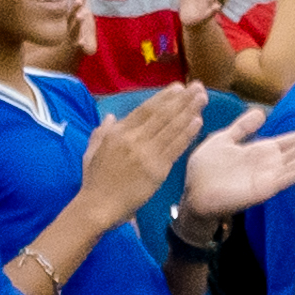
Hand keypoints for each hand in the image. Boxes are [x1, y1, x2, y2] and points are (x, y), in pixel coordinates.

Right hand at [78, 85, 204, 222]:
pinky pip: (175, 148)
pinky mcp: (158, 170)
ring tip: (203, 99)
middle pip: (163, 115)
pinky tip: (198, 122)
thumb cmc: (94, 181)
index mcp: (118, 133)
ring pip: (172, 128)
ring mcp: (147, 154)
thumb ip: (102, 131)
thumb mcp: (92, 151)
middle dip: (182, 100)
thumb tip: (110, 116)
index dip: (164, 97)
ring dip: (189, 111)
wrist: (97, 207)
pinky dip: (187, 134)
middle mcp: (134, 139)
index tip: (178, 86)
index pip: (145, 109)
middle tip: (198, 87)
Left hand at [181, 104, 294, 215]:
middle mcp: (269, 163)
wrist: (192, 194)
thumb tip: (259, 112)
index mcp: (261, 150)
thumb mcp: (223, 140)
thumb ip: (242, 128)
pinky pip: (286, 178)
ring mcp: (268, 176)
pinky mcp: (263, 189)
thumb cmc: (204, 170)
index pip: (292, 139)